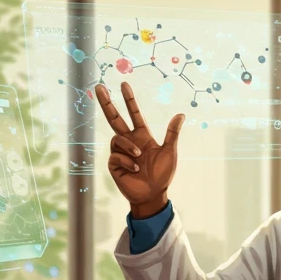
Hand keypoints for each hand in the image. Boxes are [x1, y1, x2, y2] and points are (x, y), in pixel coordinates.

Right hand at [95, 82, 183, 217]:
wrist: (154, 194)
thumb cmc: (162, 174)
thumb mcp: (169, 152)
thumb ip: (172, 133)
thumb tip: (181, 114)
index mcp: (142, 136)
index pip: (134, 114)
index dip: (129, 100)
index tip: (124, 84)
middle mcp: (129, 141)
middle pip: (114, 118)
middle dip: (107, 103)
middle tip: (99, 87)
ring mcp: (120, 152)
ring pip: (117, 139)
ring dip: (129, 147)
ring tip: (139, 158)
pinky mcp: (114, 164)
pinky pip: (116, 155)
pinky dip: (127, 161)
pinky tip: (135, 169)